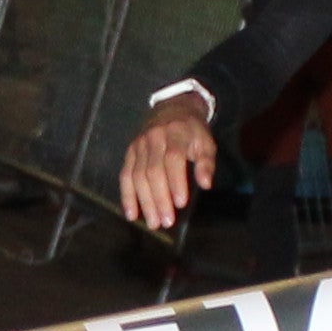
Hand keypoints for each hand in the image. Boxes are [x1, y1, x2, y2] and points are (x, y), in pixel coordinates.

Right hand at [117, 90, 219, 235]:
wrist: (171, 107)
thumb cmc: (192, 130)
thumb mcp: (206, 141)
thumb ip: (206, 162)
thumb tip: (206, 184)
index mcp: (175, 134)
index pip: (173, 159)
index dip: (176, 182)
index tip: (181, 203)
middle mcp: (154, 139)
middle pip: (153, 171)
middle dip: (159, 199)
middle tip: (167, 221)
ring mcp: (139, 145)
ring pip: (138, 176)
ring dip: (145, 202)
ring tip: (154, 223)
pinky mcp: (130, 152)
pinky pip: (125, 176)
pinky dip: (127, 196)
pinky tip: (132, 214)